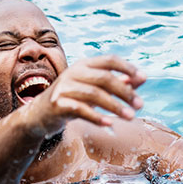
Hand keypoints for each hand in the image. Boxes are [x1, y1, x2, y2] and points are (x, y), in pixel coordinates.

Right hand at [29, 55, 145, 134]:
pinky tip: (109, 123)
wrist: (39, 114)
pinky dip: (96, 116)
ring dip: (115, 106)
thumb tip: (142, 78)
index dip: (127, 67)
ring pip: (94, 94)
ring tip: (131, 117)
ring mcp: (64, 87)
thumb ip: (117, 83)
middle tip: (140, 105)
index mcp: (84, 65)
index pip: (109, 60)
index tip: (143, 78)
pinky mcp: (58, 104)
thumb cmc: (72, 99)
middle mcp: (74, 72)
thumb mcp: (94, 89)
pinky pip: (80, 109)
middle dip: (125, 91)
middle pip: (104, 78)